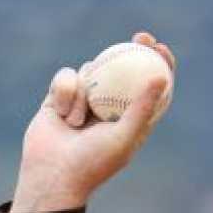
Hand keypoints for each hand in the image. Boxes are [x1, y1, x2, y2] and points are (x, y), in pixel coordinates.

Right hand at [10, 30, 176, 212]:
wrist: (51, 175)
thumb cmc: (93, 162)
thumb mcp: (124, 135)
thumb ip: (142, 107)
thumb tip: (161, 76)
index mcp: (131, 117)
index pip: (150, 86)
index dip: (159, 64)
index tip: (160, 48)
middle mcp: (110, 106)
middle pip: (124, 68)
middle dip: (134, 48)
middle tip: (140, 37)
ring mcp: (84, 100)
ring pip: (91, 70)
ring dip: (85, 91)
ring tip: (77, 122)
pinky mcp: (59, 97)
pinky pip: (66, 76)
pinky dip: (65, 92)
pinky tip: (60, 115)